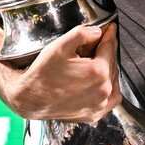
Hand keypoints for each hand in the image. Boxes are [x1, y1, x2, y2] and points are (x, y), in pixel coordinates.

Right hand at [1, 23, 120, 121]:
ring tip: (98, 60)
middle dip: (107, 50)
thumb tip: (97, 32)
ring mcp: (99, 104)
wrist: (30, 99)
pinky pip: (111, 99)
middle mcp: (102, 89)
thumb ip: (82, 34)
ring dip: (109, 68)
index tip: (110, 29)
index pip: (110, 47)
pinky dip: (110, 88)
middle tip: (100, 43)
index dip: (110, 35)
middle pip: (112, 63)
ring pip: (113, 80)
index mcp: (97, 71)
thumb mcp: (60, 46)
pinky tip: (102, 81)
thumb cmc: (42, 75)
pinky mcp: (94, 114)